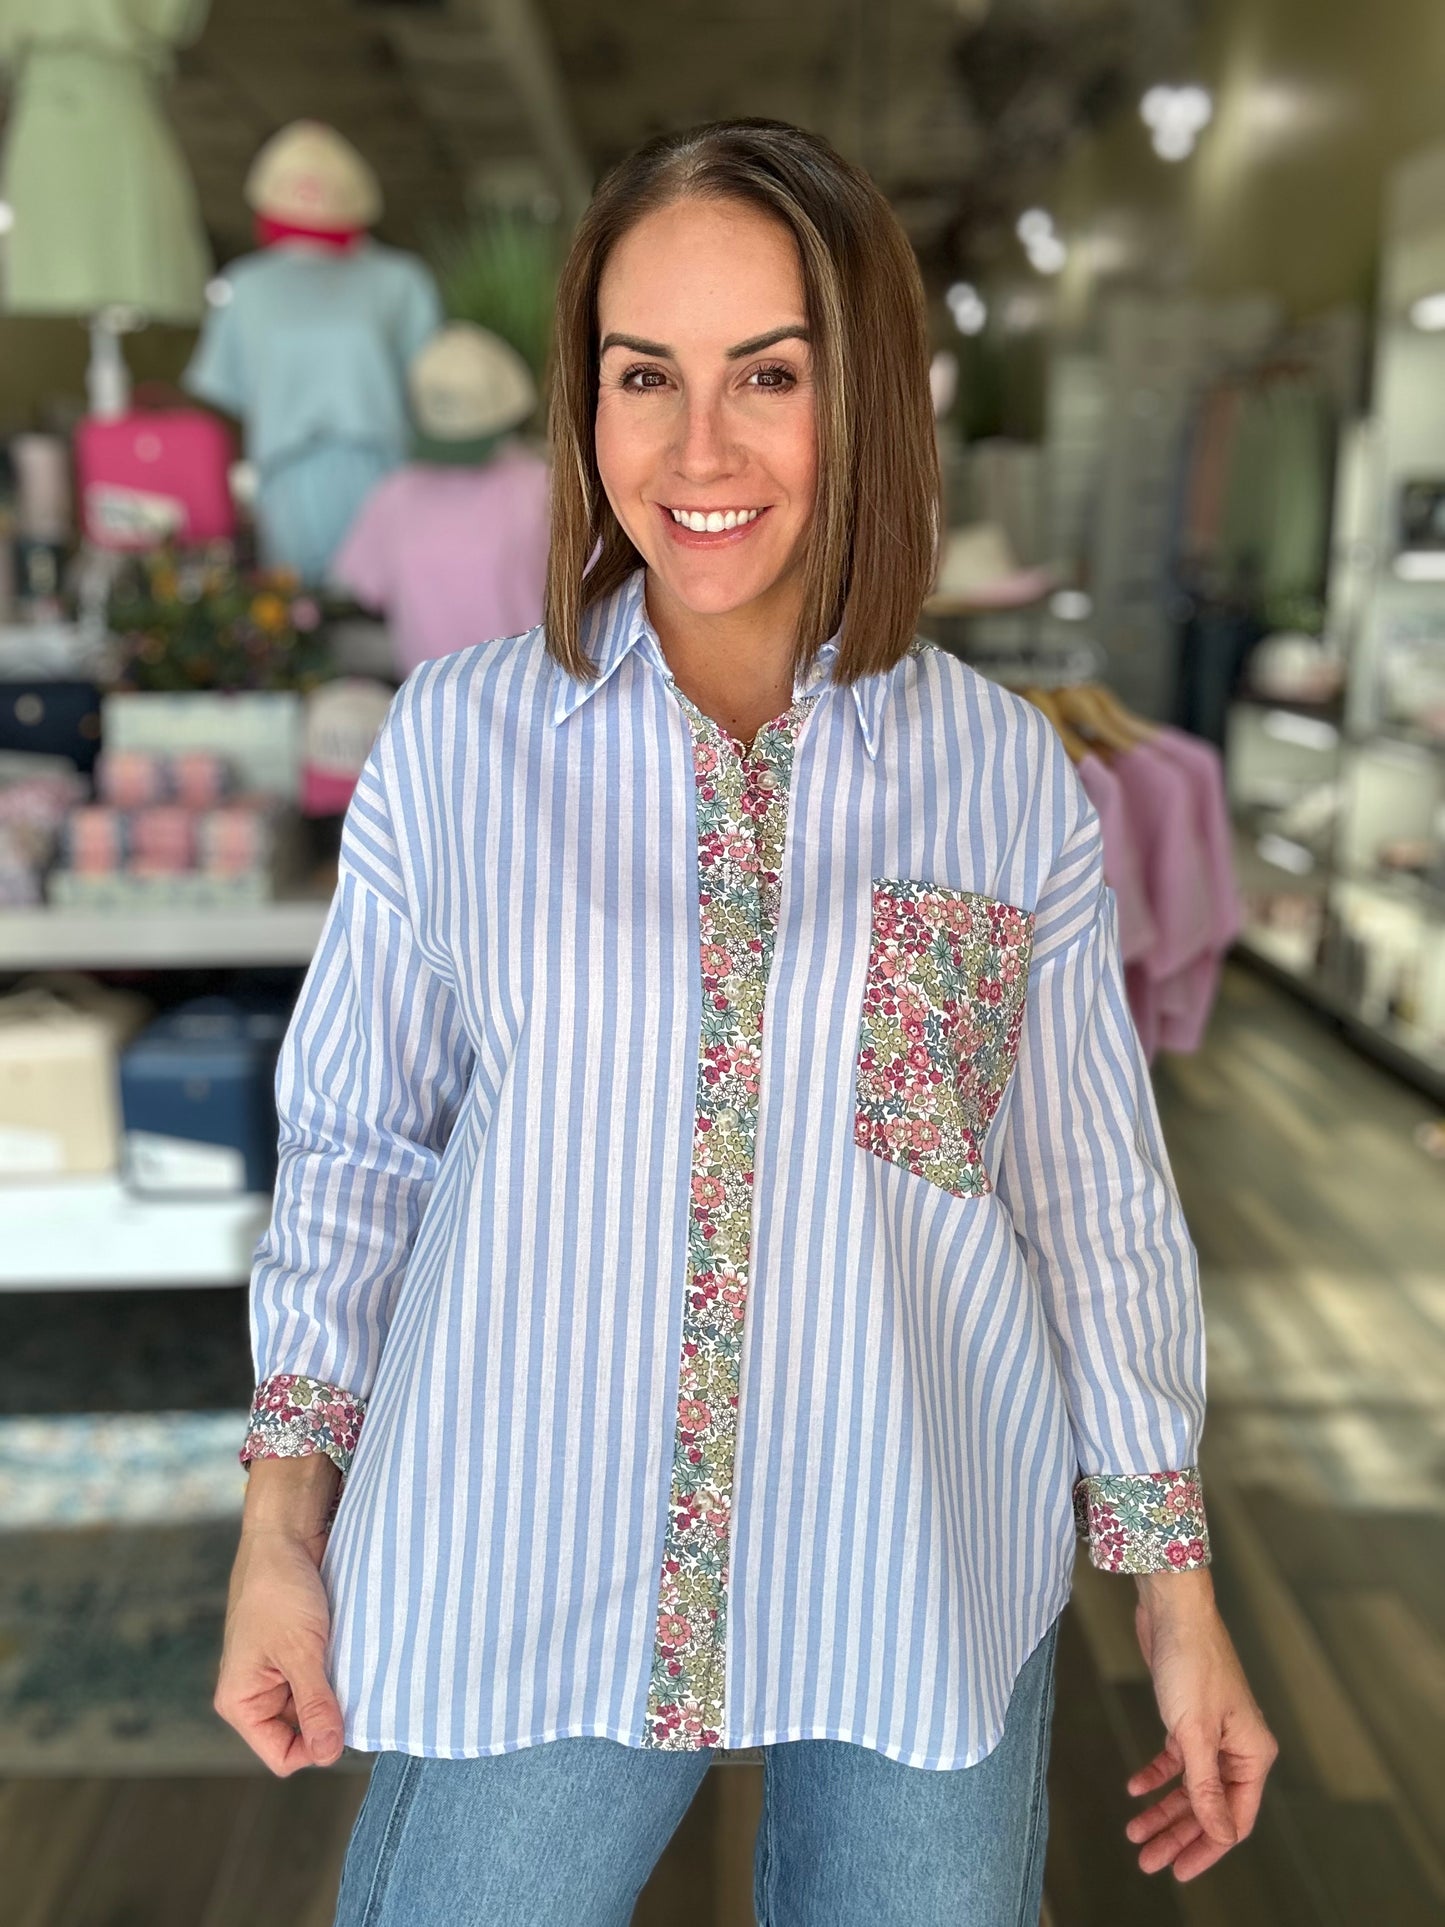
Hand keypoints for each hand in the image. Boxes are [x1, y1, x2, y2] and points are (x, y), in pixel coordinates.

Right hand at [214, 1461, 344, 1775]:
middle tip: (349, 1680)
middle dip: (328, 1713)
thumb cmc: (280, 1590)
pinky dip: (338, 1668)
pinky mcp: (298, 1650)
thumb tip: (329, 1753)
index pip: (283, 1755)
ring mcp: (278, 1671)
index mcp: (240, 1701)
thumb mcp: (301, 1651)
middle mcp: (256, 1692)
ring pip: (315, 1703)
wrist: (285, 1533)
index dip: (316, 1744)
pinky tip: (350, 1650)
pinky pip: (322, 1677)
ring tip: (347, 1659)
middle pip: (301, 1732)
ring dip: (336, 1688)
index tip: (343, 1713)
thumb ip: (315, 1704)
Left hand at [1126, 1571, 1277, 1880]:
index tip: (1179, 1870)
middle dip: (1177, 1834)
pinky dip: (1155, 1775)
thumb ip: (1205, 1787)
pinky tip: (1135, 1789)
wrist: (1172, 1609)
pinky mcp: (1187, 1718)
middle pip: (1209, 1806)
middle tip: (1148, 1859)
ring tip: (1135, 1834)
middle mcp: (1237, 1746)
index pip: (1234, 1817)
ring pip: (1189, 1786)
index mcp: (1253, 1753)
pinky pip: (1175, 1759)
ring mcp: (1212, 1733)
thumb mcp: (1195, 1733)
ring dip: (1163, 1810)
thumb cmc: (1192, 1662)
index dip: (1207, 1847)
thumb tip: (1220, 1834)